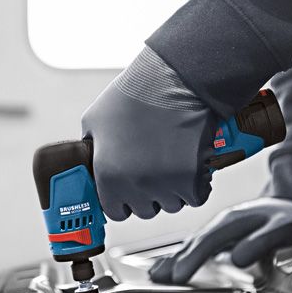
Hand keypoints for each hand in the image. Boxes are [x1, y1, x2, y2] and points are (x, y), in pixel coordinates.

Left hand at [81, 46, 217, 220]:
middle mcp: (135, 186)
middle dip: (149, 194)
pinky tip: (192, 165)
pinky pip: (196, 196)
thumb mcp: (95, 119)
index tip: (129, 192)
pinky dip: (197, 185)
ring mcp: (165, 186)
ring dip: (174, 189)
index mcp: (108, 176)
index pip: (114, 211)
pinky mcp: (192, 180)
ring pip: (172, 204)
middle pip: (145, 210)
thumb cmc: (137, 94)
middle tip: (154, 170)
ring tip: (173, 161)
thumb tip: (96, 160)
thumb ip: (93, 148)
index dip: (123, 200)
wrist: (176, 81)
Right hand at [149, 197, 291, 283]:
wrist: (291, 200)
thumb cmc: (289, 215)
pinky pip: (196, 244)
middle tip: (157, 278)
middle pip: (192, 243)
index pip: (206, 243)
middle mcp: (221, 222)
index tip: (178, 276)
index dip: (191, 261)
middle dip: (174, 261)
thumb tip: (237, 258)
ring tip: (156, 272)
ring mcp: (218, 227)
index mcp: (233, 221)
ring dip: (173, 258)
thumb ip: (260, 243)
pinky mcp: (220, 232)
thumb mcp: (283, 228)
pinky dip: (181, 254)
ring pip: (191, 244)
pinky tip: (172, 261)